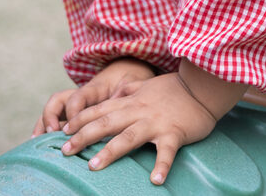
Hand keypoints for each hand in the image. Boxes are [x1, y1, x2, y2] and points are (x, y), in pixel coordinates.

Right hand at [32, 57, 155, 136]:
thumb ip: (126, 92)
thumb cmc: (132, 77)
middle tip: (53, 134)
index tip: (73, 128)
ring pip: (54, 110)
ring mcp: (77, 104)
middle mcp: (81, 95)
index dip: (73, 112)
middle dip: (51, 116)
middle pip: (58, 101)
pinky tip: (40, 144)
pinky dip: (47, 129)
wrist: (130, 69)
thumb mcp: (133, 81)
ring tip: (37, 143)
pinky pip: (58, 119)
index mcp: (95, 88)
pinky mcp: (78, 113)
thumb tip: (120, 106)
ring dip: (43, 124)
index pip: (78, 97)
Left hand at [59, 62, 246, 184]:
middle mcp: (139, 111)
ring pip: (128, 137)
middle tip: (65, 150)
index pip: (100, 109)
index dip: (80, 119)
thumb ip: (129, 88)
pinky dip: (161, 165)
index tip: (63, 129)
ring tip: (93, 166)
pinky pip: (166, 151)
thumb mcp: (147, 84)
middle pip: (106, 123)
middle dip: (84, 136)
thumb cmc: (175, 88)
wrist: (202, 87)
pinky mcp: (174, 133)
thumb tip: (114, 92)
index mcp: (132, 101)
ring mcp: (156, 122)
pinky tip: (155, 180)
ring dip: (110, 151)